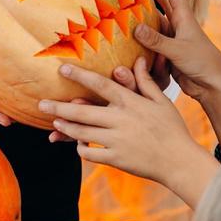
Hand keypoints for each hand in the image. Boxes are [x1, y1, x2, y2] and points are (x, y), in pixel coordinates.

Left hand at [40, 59, 217, 205]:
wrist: (179, 161)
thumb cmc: (172, 129)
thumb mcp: (162, 101)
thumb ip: (145, 81)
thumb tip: (138, 59)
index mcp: (131, 103)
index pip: (101, 85)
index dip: (80, 76)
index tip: (62, 69)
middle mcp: (120, 120)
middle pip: (82, 112)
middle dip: (58, 107)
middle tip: (41, 103)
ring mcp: (116, 141)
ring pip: (82, 133)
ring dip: (65, 127)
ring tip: (55, 122)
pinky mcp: (115, 159)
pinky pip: (90, 153)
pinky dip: (81, 149)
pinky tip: (78, 144)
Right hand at [136, 0, 220, 102]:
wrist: (213, 85)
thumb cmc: (203, 63)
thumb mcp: (177, 50)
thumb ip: (156, 40)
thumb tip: (136, 27)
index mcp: (184, 17)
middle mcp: (178, 25)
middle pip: (163, 3)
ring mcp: (173, 38)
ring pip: (156, 23)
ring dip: (144, 19)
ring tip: (126, 17)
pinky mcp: (169, 52)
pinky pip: (154, 42)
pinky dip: (144, 40)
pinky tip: (132, 41)